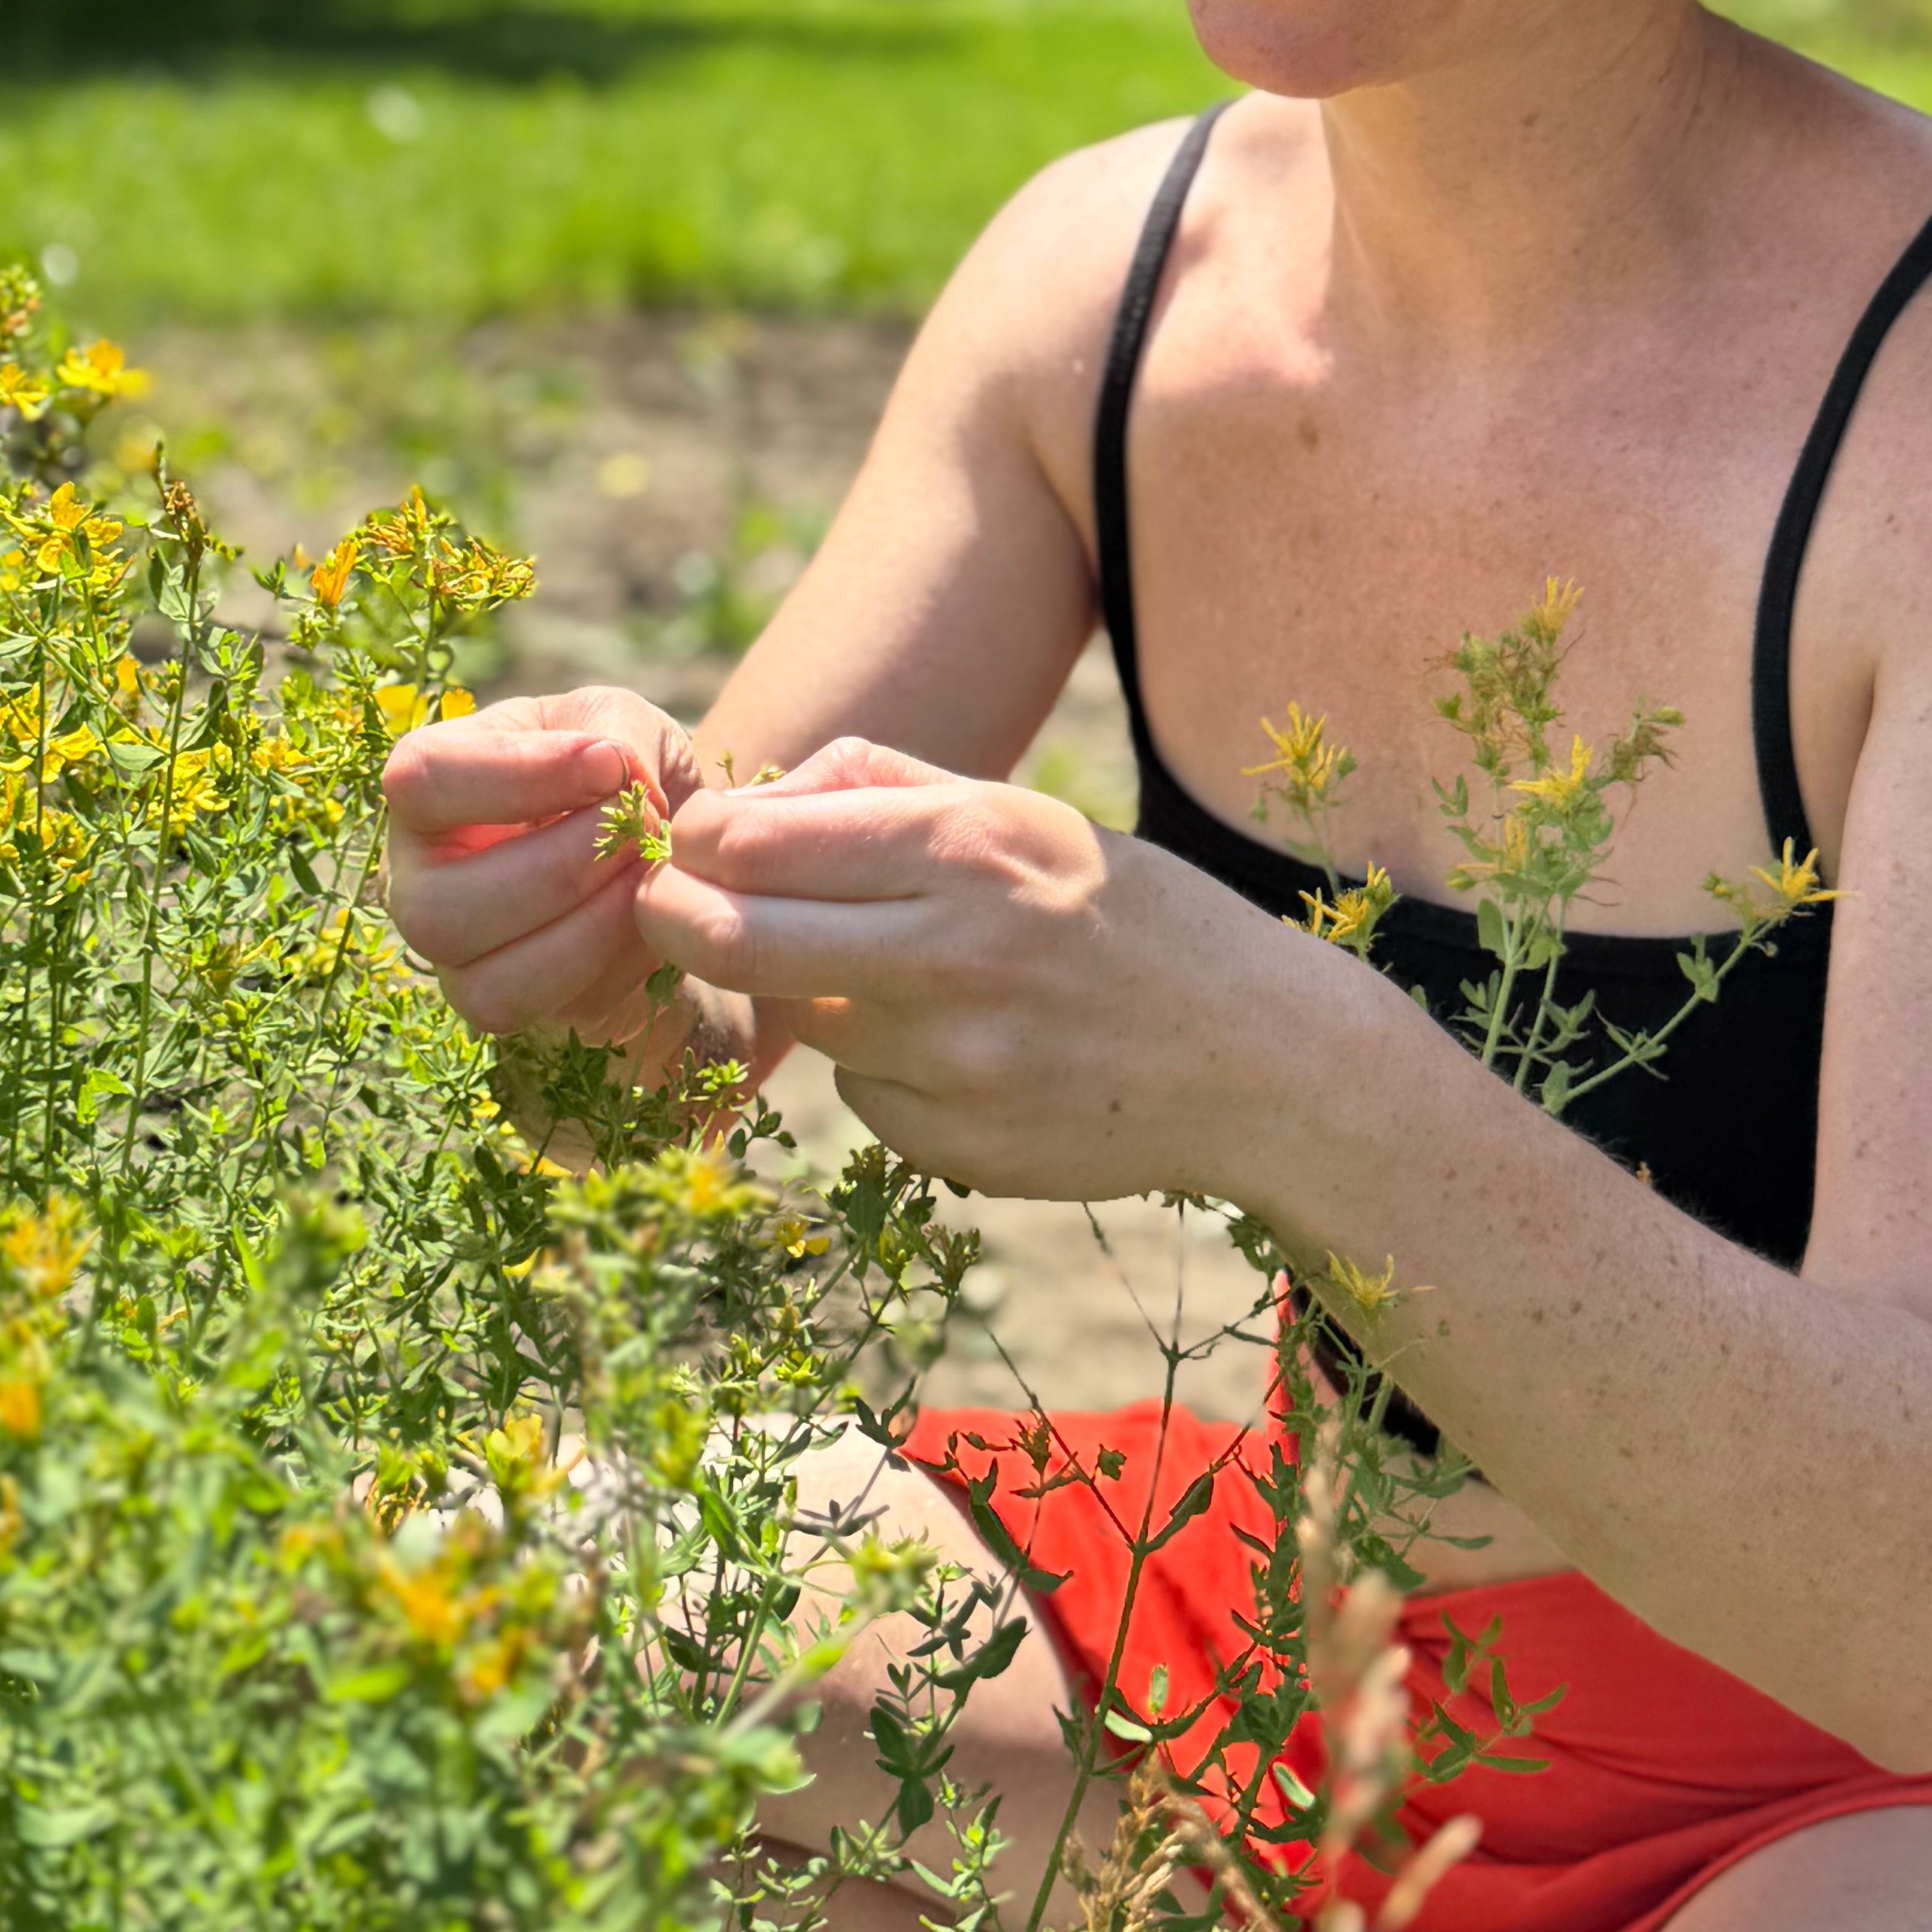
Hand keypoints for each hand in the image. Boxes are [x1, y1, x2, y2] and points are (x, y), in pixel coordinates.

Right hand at [381, 684, 749, 1080]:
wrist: (650, 862)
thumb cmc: (610, 779)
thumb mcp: (620, 725)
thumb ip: (614, 732)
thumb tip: (610, 772)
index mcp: (425, 786)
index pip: (423, 780)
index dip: (520, 773)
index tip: (607, 765)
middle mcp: (414, 875)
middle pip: (441, 906)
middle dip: (561, 868)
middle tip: (640, 829)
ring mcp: (449, 953)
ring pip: (487, 978)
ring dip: (590, 925)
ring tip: (645, 872)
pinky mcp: (496, 1004)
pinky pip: (543, 1009)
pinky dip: (610, 966)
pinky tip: (645, 922)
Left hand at [636, 735, 1296, 1199]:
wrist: (1261, 1057)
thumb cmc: (1120, 912)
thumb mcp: (1021, 812)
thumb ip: (877, 784)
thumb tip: (748, 800)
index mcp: (965, 847)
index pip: (749, 844)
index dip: (690, 843)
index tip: (688, 845)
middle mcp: (953, 952)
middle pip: (730, 941)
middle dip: (675, 920)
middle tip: (670, 910)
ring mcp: (956, 1062)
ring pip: (797, 1019)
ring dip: (804, 992)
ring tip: (886, 972)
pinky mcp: (960, 1147)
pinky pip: (863, 1096)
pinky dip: (882, 1070)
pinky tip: (965, 1051)